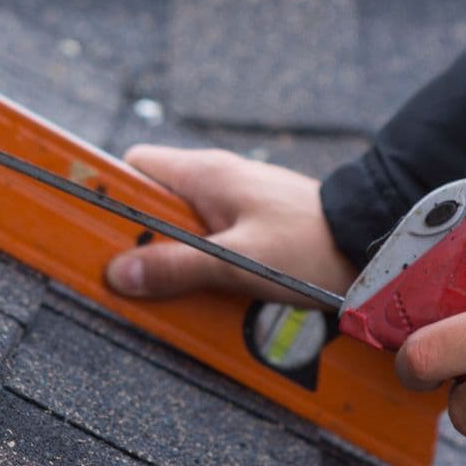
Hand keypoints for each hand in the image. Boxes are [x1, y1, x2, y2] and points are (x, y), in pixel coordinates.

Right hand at [104, 146, 356, 304]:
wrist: (376, 242)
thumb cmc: (314, 243)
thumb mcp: (239, 263)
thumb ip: (176, 269)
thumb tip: (118, 275)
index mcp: (203, 175)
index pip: (131, 168)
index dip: (107, 196)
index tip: (89, 228)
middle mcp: (216, 182)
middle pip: (153, 208)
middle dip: (143, 244)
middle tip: (140, 279)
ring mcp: (237, 204)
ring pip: (183, 232)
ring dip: (179, 264)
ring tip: (185, 295)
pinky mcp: (256, 228)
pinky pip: (213, 246)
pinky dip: (207, 271)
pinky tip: (218, 297)